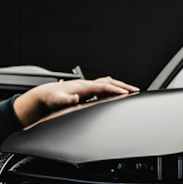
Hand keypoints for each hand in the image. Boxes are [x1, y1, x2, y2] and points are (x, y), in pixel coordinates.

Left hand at [13, 76, 138, 125]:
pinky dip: (114, 89)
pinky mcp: (88, 91)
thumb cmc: (52, 98)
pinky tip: (118, 95)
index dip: (115, 89)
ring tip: (131, 91)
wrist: (46, 95)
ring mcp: (88, 86)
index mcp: (83, 86)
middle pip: (109, 82)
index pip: (103, 86)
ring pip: (108, 84)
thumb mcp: (57, 101)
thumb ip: (66, 100)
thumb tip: (75, 98)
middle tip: (137, 90)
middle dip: (123, 86)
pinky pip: (105, 88)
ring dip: (120, 86)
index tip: (127, 93)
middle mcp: (87, 84)